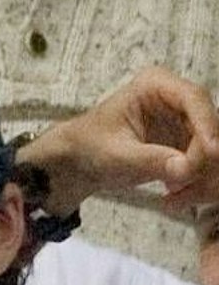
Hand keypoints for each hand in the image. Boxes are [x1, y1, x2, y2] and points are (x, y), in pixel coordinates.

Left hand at [22, 68, 218, 214]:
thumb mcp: (116, 155)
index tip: (210, 153)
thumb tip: (185, 169)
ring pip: (213, 149)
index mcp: (156, 85)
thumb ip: (151, 159)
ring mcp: (187, 122)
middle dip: (203, 160)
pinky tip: (176, 199)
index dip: (207, 126)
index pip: (194, 99)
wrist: (78, 163)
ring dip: (202, 177)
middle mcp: (177, 99)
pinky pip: (206, 164)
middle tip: (185, 186)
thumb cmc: (89, 148)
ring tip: (176, 199)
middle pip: (211, 126)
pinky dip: (198, 184)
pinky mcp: (190, 144)